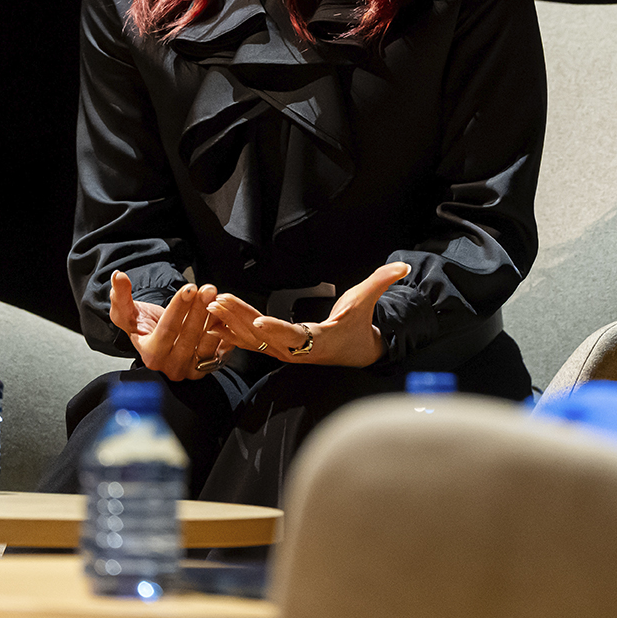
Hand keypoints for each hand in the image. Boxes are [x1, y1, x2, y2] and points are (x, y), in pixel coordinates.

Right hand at [108, 272, 231, 381]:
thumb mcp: (126, 313)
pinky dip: (225, 333)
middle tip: (208, 288)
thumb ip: (120, 296)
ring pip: (206, 344)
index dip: (179, 308)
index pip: (167, 329)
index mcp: (150, 355)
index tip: (189, 288)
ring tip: (219, 299)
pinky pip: (220, 351)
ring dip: (215, 319)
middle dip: (200, 309)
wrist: (158, 342)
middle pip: (189, 336)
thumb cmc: (142, 326)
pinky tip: (227, 315)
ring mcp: (189, 369)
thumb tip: (118, 276)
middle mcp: (170, 366)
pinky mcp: (206, 368)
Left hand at [206, 261, 409, 368]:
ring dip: (230, 323)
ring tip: (212, 305)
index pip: (294, 336)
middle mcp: (296, 350)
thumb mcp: (367, 302)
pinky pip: (249, 342)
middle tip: (220, 302)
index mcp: (318, 341)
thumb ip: (382, 281)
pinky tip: (212, 320)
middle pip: (263, 337)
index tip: (259, 321)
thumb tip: (403, 266)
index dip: (276, 329)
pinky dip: (230, 331)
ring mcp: (283, 351)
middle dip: (240, 320)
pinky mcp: (275, 348)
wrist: (353, 351)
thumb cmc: (356, 325)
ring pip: (251, 340)